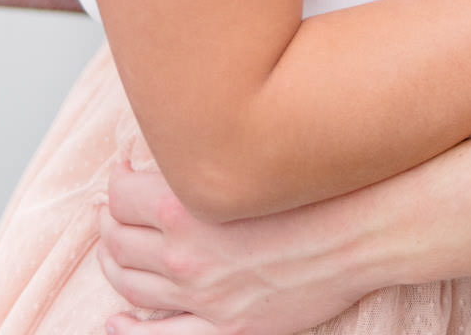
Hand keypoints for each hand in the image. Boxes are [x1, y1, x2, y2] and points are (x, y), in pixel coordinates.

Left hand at [98, 162, 376, 334]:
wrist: (361, 231)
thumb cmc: (314, 185)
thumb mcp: (249, 157)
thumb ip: (204, 157)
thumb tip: (166, 153)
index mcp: (186, 204)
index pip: (120, 192)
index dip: (116, 179)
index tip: (125, 170)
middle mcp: (184, 253)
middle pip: (117, 238)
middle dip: (109, 219)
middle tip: (113, 207)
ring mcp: (201, 296)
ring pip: (128, 283)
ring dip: (113, 262)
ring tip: (114, 246)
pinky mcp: (224, 329)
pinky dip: (126, 329)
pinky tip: (117, 318)